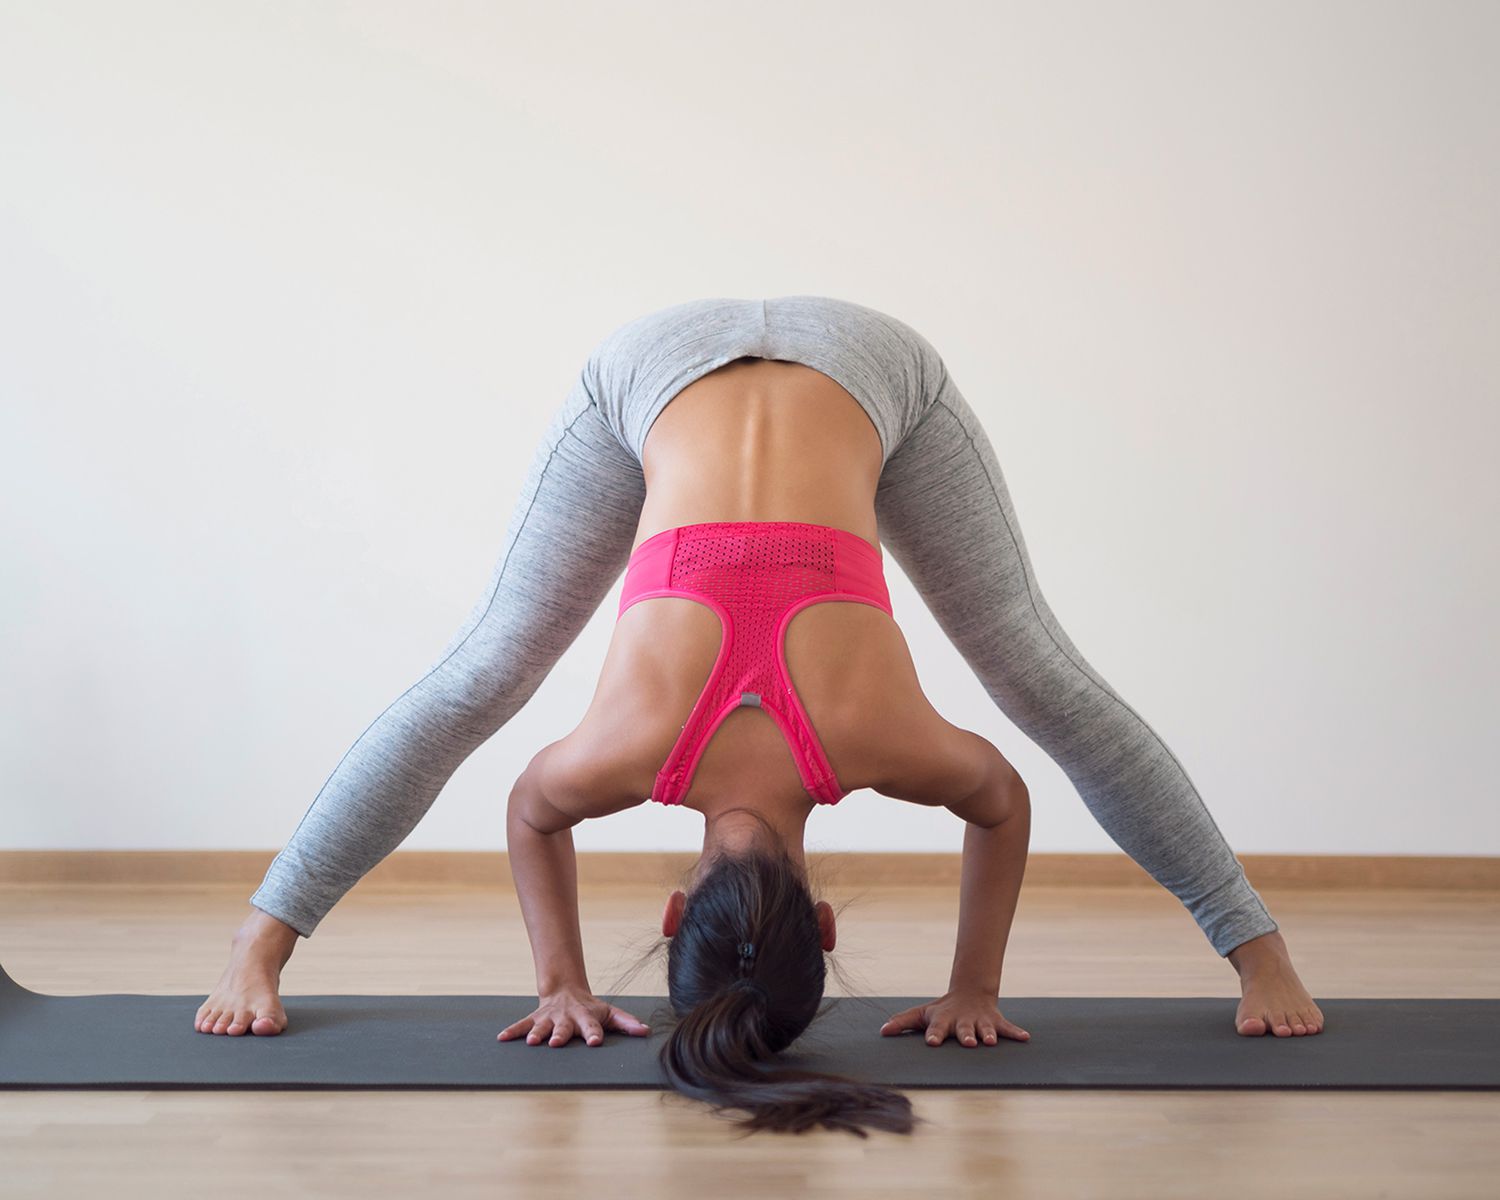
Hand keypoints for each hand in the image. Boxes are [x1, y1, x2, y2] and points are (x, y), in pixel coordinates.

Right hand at [497, 987, 650, 1047]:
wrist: (566, 990)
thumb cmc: (591, 1008)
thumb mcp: (610, 1013)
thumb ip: (627, 1023)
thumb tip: (646, 1032)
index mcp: (586, 1018)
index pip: (592, 1026)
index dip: (594, 1034)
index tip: (595, 1042)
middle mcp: (566, 1018)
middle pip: (564, 1027)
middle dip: (560, 1035)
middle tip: (556, 1043)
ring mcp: (549, 1018)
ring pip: (541, 1026)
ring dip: (536, 1034)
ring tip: (530, 1043)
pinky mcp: (535, 1019)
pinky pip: (522, 1025)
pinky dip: (512, 1031)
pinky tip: (501, 1038)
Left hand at [880, 989, 1030, 1046]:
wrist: (970, 992)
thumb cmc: (942, 1010)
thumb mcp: (922, 1014)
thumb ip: (902, 1022)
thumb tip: (881, 1031)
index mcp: (943, 1020)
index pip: (936, 1028)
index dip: (934, 1035)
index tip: (931, 1043)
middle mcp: (962, 1021)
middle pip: (963, 1029)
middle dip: (966, 1036)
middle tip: (968, 1043)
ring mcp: (980, 1022)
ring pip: (985, 1029)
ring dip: (988, 1035)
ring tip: (991, 1042)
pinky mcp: (995, 1022)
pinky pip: (1007, 1028)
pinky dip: (1016, 1033)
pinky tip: (1025, 1038)